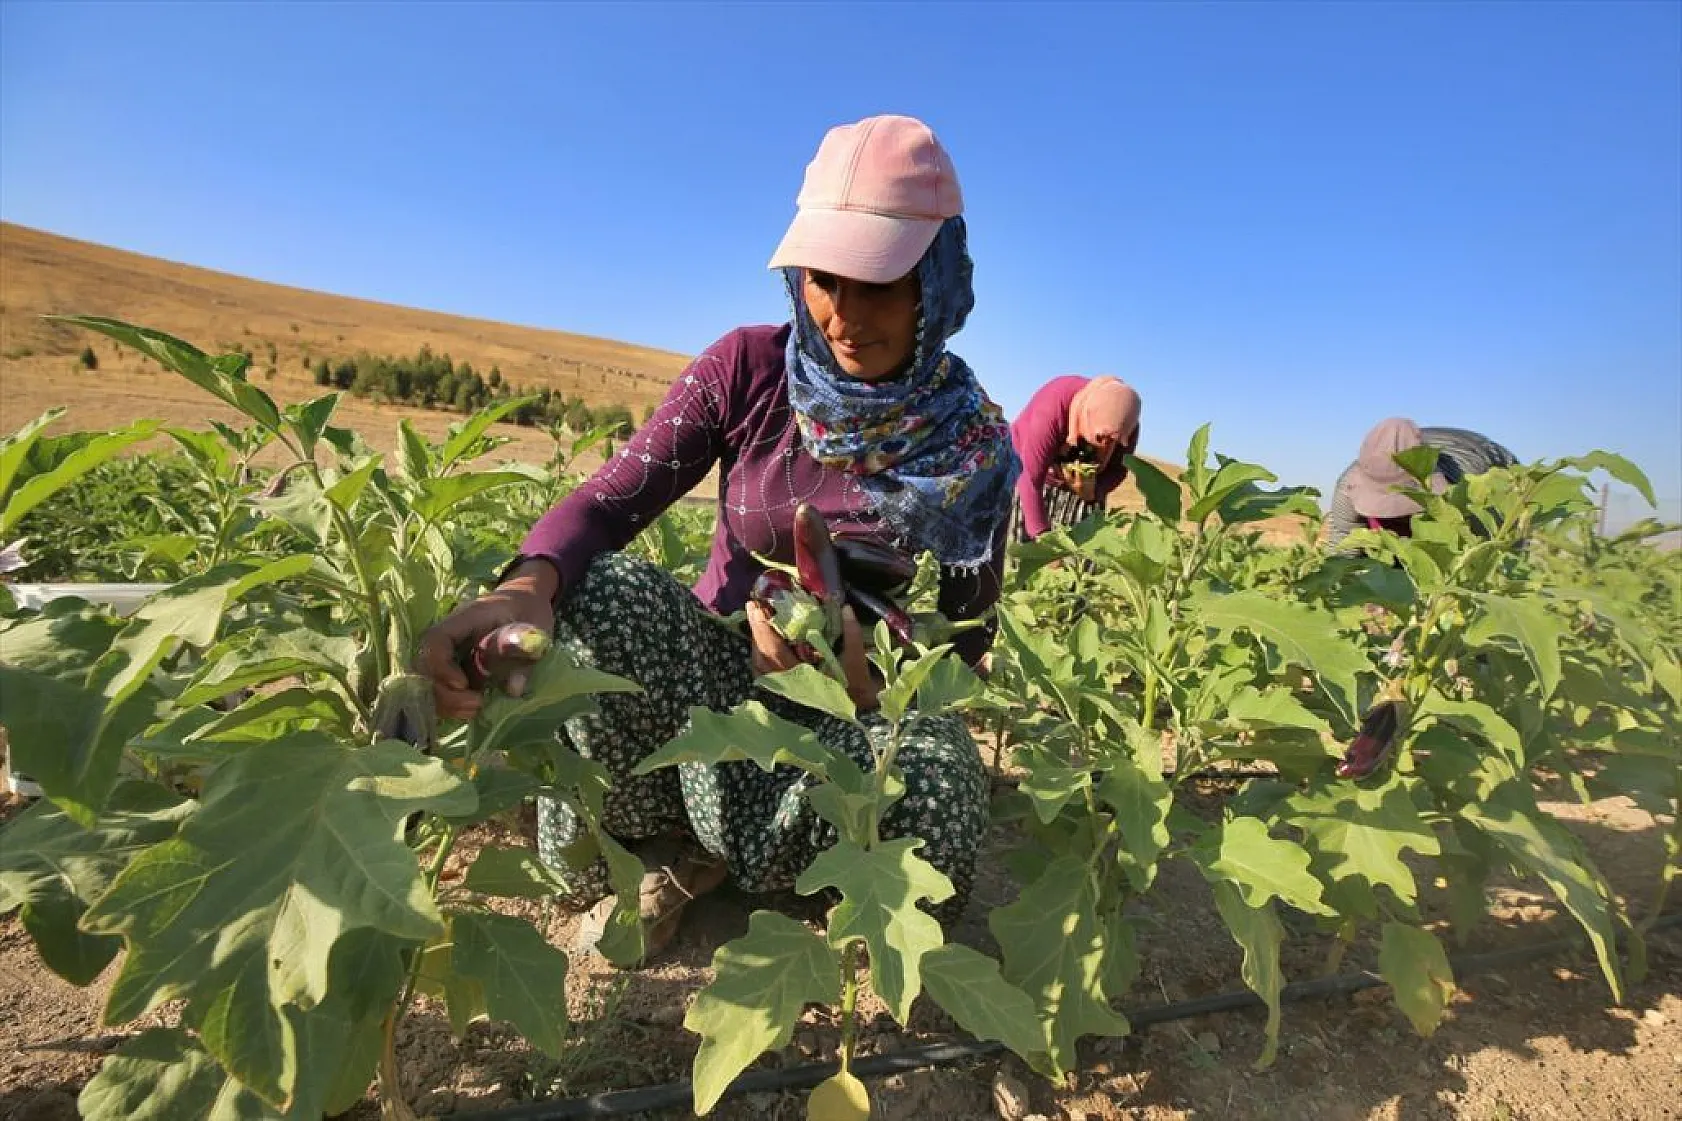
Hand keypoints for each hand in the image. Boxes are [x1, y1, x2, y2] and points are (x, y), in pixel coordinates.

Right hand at [416, 560, 558, 720]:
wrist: (524, 602)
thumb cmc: (529, 610)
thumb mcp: (535, 629)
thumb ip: (524, 655)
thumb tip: (513, 689)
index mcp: (466, 617)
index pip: (436, 639)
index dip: (441, 665)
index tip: (463, 684)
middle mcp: (449, 634)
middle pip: (424, 665)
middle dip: (443, 692)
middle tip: (475, 704)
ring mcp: (448, 650)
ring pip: (427, 680)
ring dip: (445, 702)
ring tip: (475, 710)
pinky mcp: (453, 666)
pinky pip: (440, 687)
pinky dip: (451, 703)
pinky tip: (472, 710)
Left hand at [746, 602, 879, 712]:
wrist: (854, 714)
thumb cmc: (855, 688)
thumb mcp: (856, 661)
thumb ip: (851, 634)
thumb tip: (845, 608)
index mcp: (802, 678)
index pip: (774, 651)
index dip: (763, 630)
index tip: (757, 608)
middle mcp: (787, 686)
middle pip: (761, 656)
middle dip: (756, 630)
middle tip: (754, 607)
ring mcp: (783, 690)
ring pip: (759, 664)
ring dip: (757, 641)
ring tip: (758, 620)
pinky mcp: (783, 691)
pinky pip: (763, 672)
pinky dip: (760, 654)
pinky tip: (763, 641)